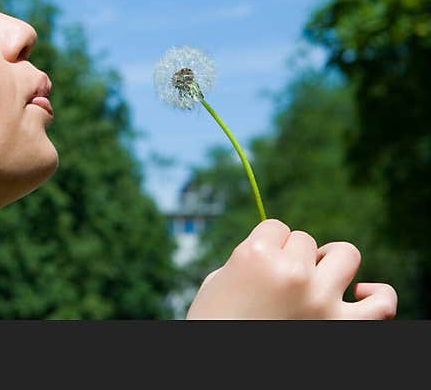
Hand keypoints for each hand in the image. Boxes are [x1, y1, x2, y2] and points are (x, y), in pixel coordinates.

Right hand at [185, 218, 397, 319]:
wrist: (222, 368)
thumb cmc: (214, 322)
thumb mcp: (219, 281)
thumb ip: (250, 259)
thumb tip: (277, 249)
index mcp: (255, 256)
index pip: (276, 227)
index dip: (268, 245)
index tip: (259, 267)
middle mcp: (292, 273)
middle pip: (305, 240)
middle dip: (292, 257)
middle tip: (278, 283)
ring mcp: (321, 301)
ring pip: (345, 255)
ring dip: (331, 264)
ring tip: (317, 280)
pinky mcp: (342, 328)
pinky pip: (382, 304)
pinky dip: (378, 295)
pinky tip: (360, 293)